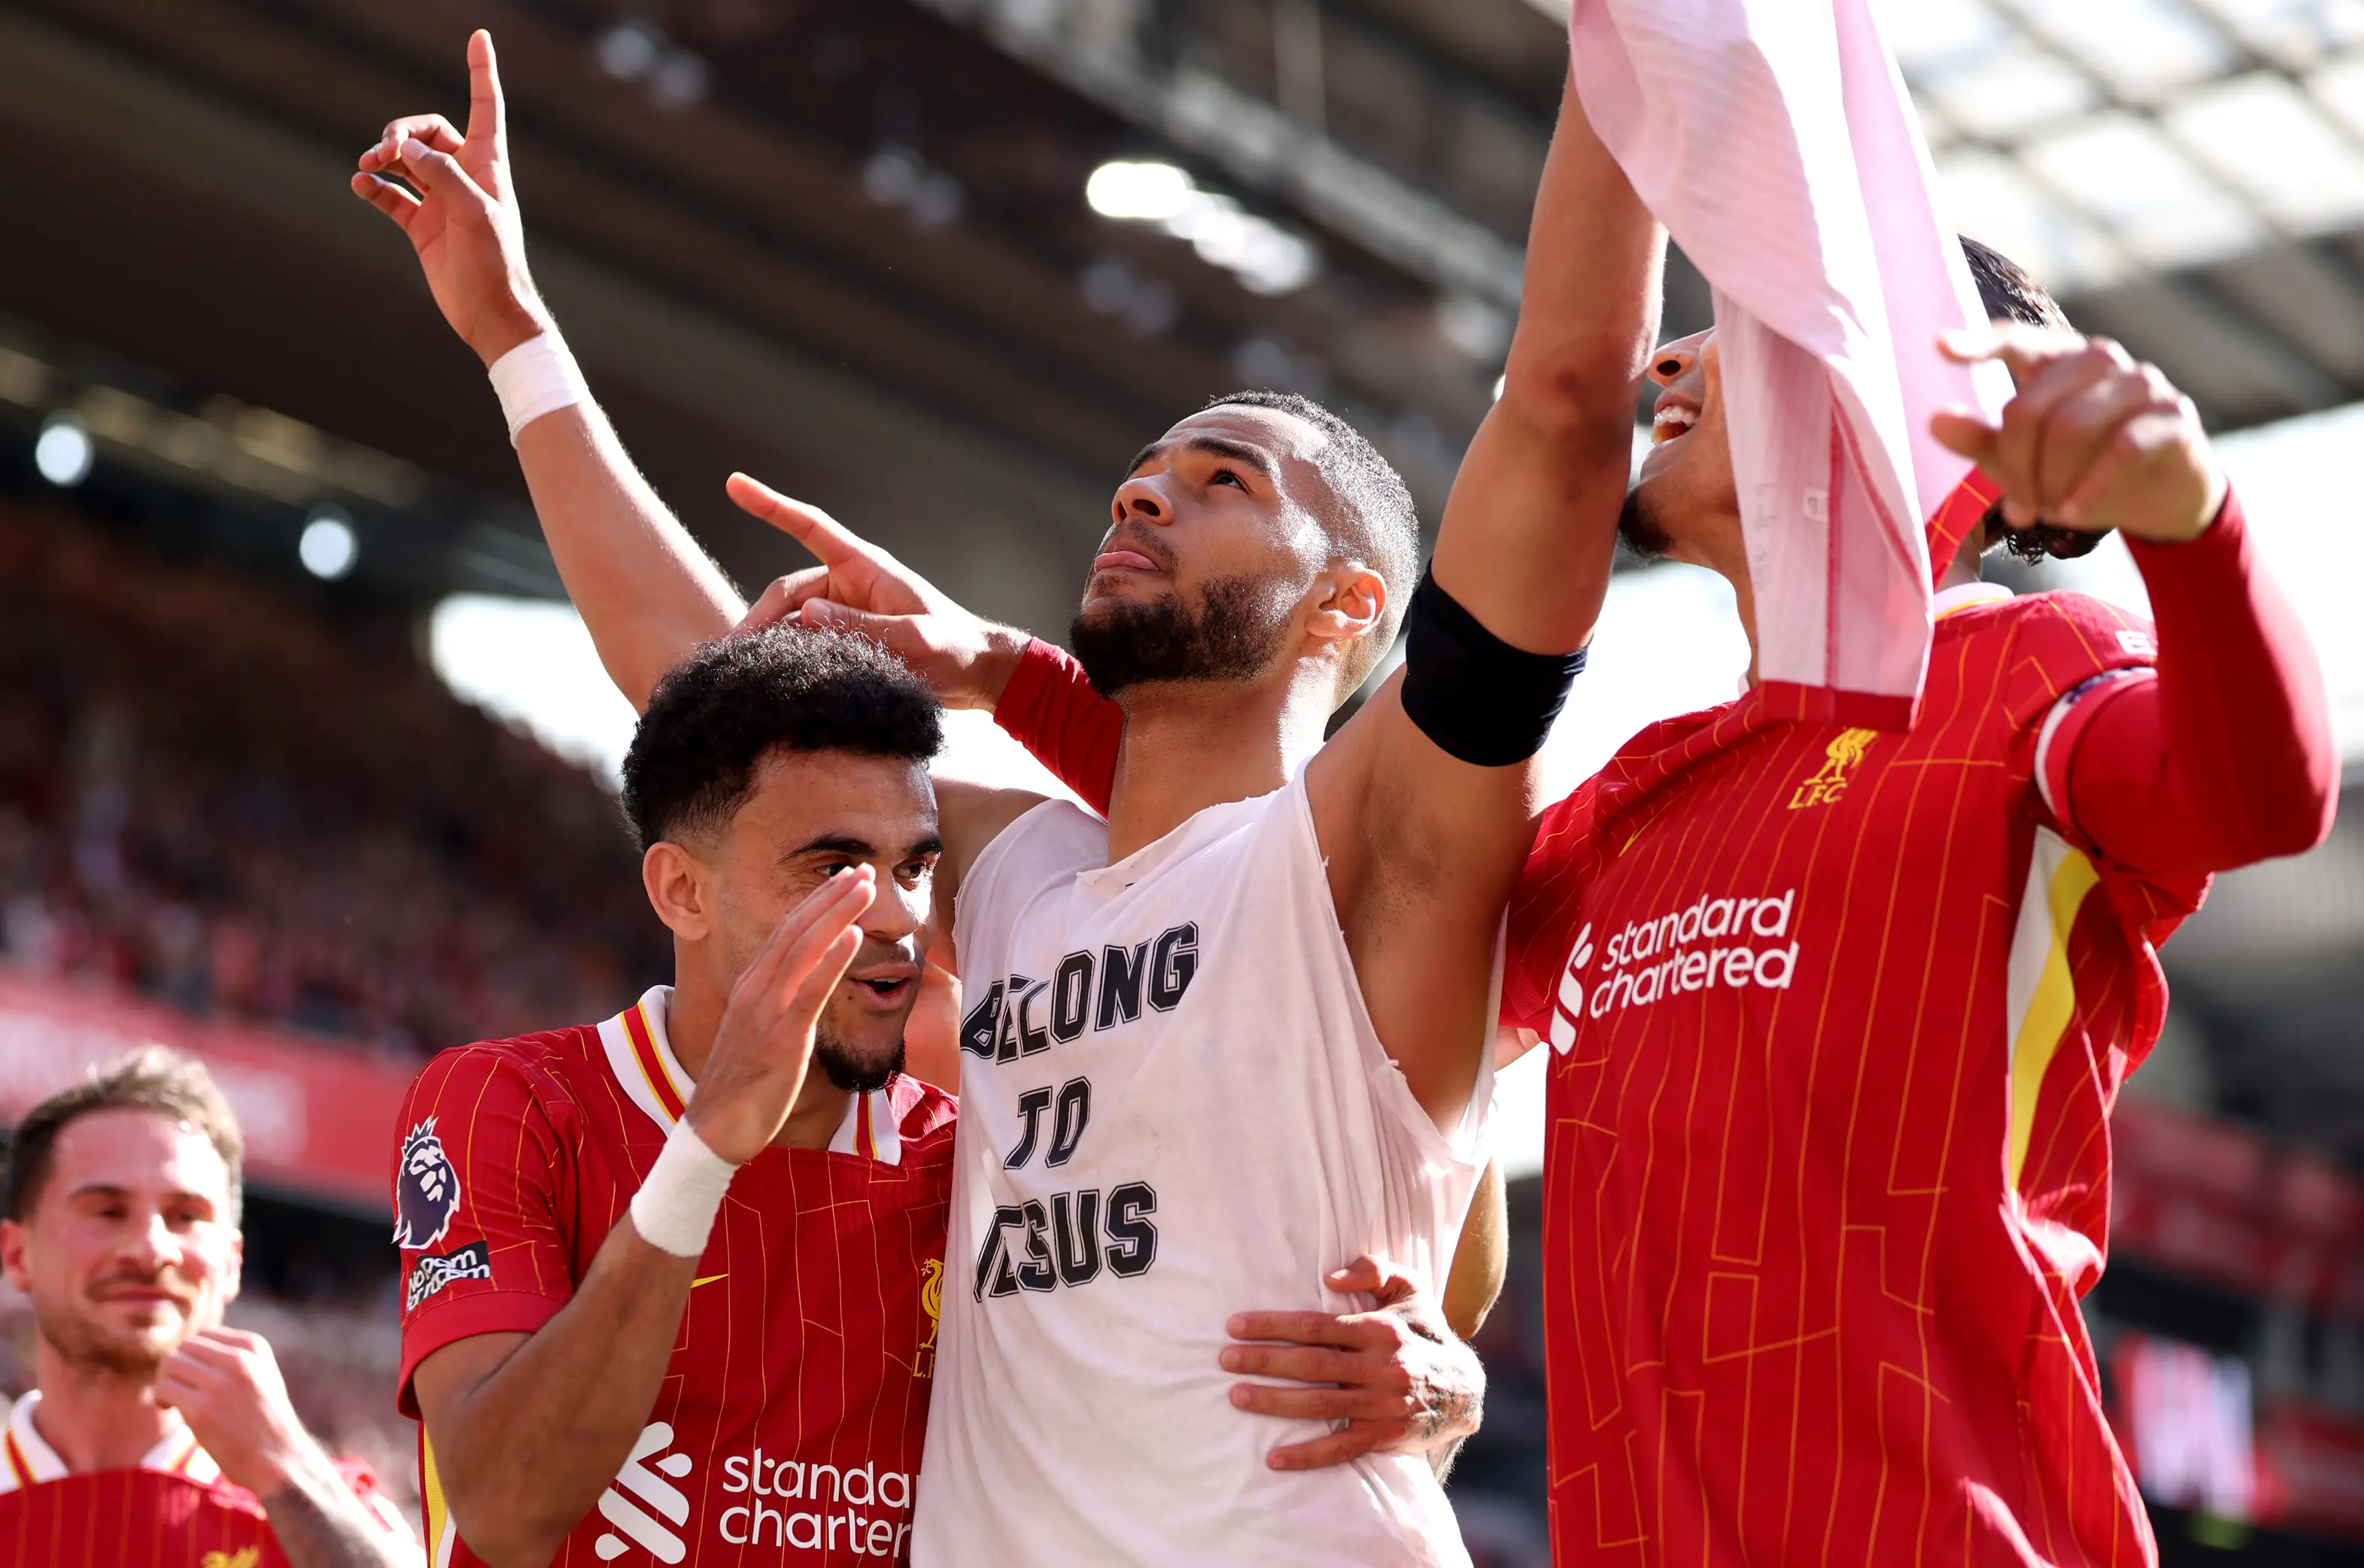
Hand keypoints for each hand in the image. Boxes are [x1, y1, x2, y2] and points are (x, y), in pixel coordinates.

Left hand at [154, 1327, 322, 1499]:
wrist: (279, 1458)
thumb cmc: (265, 1421)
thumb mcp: (261, 1375)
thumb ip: (233, 1359)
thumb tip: (186, 1352)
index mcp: (255, 1347)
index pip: (205, 1335)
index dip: (193, 1357)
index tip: (195, 1379)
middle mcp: (239, 1359)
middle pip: (185, 1347)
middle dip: (176, 1368)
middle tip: (179, 1392)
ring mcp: (221, 1383)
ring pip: (170, 1363)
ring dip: (164, 1381)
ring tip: (173, 1401)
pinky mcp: (202, 1409)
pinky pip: (164, 1388)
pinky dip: (161, 1398)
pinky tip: (169, 1409)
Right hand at [351, 30, 549, 365]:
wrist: (490, 314)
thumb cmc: (495, 263)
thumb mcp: (474, 214)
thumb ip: (441, 175)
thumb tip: (407, 149)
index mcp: (488, 166)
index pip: (485, 107)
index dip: (481, 72)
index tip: (479, 37)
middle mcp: (464, 178)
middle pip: (429, 131)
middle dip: (402, 132)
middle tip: (385, 149)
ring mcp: (441, 201)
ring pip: (407, 161)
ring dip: (384, 157)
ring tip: (368, 166)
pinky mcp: (422, 227)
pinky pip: (392, 196)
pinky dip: (375, 187)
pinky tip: (361, 185)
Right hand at [683, 867, 872, 1163]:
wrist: (714, 1129)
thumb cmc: (742, 1086)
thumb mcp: (761, 1034)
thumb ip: (780, 1008)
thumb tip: (805, 995)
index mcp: (751, 987)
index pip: (787, 932)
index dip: (818, 902)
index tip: (846, 879)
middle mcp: (756, 990)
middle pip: (797, 929)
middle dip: (832, 895)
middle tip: (865, 869)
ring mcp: (767, 1011)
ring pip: (804, 949)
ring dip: (837, 913)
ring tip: (865, 887)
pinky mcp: (781, 1038)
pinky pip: (810, 991)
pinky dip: (832, 960)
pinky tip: (854, 938)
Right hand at [725, 474, 1028, 708]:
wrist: (976, 675)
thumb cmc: (954, 648)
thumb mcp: (913, 637)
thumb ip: (862, 625)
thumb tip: (807, 613)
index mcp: (864, 567)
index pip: (810, 527)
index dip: (772, 506)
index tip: (735, 483)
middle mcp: (847, 585)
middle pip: (787, 593)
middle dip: (758, 619)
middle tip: (733, 653)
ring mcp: (844, 614)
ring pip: (791, 623)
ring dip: (770, 644)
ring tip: (747, 674)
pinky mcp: (844, 641)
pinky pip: (805, 645)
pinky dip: (787, 660)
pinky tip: (771, 682)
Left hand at [1221, 1256, 1484, 1470]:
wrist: (1466, 1388)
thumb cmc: (1425, 1330)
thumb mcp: (1410, 1288)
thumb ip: (1373, 1269)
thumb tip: (1330, 1278)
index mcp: (1380, 1327)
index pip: (1315, 1325)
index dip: (1273, 1325)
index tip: (1235, 1325)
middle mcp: (1381, 1365)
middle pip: (1310, 1364)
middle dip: (1263, 1361)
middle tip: (1224, 1359)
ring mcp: (1382, 1404)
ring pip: (1319, 1405)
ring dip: (1274, 1402)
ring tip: (1237, 1396)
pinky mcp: (1385, 1436)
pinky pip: (1341, 1448)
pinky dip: (1307, 1455)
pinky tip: (1274, 1458)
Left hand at [1931, 325, 2226, 543]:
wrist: (2162, 499)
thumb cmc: (2083, 470)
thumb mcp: (2024, 460)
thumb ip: (1982, 440)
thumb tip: (1934, 421)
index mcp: (2058, 361)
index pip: (2015, 342)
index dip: (1978, 344)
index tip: (1939, 347)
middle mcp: (2100, 360)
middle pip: (2031, 407)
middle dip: (2016, 467)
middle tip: (2017, 512)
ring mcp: (2141, 383)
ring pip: (2072, 426)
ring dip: (2050, 481)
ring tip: (2047, 514)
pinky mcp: (2174, 416)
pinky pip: (2123, 448)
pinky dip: (2090, 488)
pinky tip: (2073, 514)